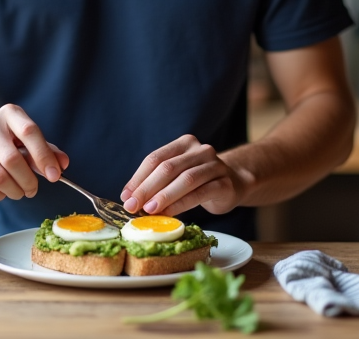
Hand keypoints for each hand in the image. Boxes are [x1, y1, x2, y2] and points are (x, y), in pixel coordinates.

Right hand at [0, 104, 68, 201]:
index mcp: (10, 113)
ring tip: (20, 192)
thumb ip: (48, 151)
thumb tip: (62, 164)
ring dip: (15, 191)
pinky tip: (4, 191)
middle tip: (33, 189)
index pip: (30, 132)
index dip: (44, 156)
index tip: (54, 175)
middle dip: (28, 181)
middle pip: (13, 160)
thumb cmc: (6, 143)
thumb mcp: (28, 141)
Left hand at [120, 135, 245, 216]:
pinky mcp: (225, 184)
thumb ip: (156, 182)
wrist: (233, 184)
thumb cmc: (198, 181)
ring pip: (185, 179)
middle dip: (147, 188)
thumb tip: (129, 198)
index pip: (156, 158)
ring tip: (149, 210)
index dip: (138, 178)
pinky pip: (200, 193)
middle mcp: (201, 150)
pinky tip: (169, 214)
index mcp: (184, 143)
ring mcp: (215, 165)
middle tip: (132, 206)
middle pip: (168, 168)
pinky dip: (182, 204)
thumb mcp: (177, 176)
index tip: (125, 196)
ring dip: (164, 196)